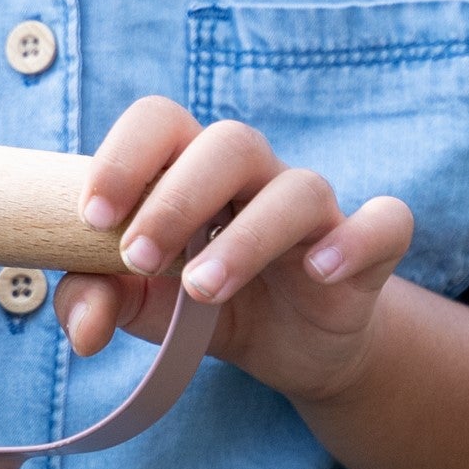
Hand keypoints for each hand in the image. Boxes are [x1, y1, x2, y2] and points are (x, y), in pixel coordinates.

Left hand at [53, 96, 412, 403]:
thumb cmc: (199, 301)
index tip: (91, 216)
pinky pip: (385, 222)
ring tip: (202, 290)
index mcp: (190, 164)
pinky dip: (356, 238)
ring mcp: (313, 208)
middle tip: (137, 258)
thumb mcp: (141, 304)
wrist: (288, 347)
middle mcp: (254, 172)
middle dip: (176, 198)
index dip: (124, 156)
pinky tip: (320, 270)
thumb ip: (96, 299)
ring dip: (247, 237)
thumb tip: (83, 328)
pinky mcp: (366, 249)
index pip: (160, 120)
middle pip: (227, 143)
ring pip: (297, 188)